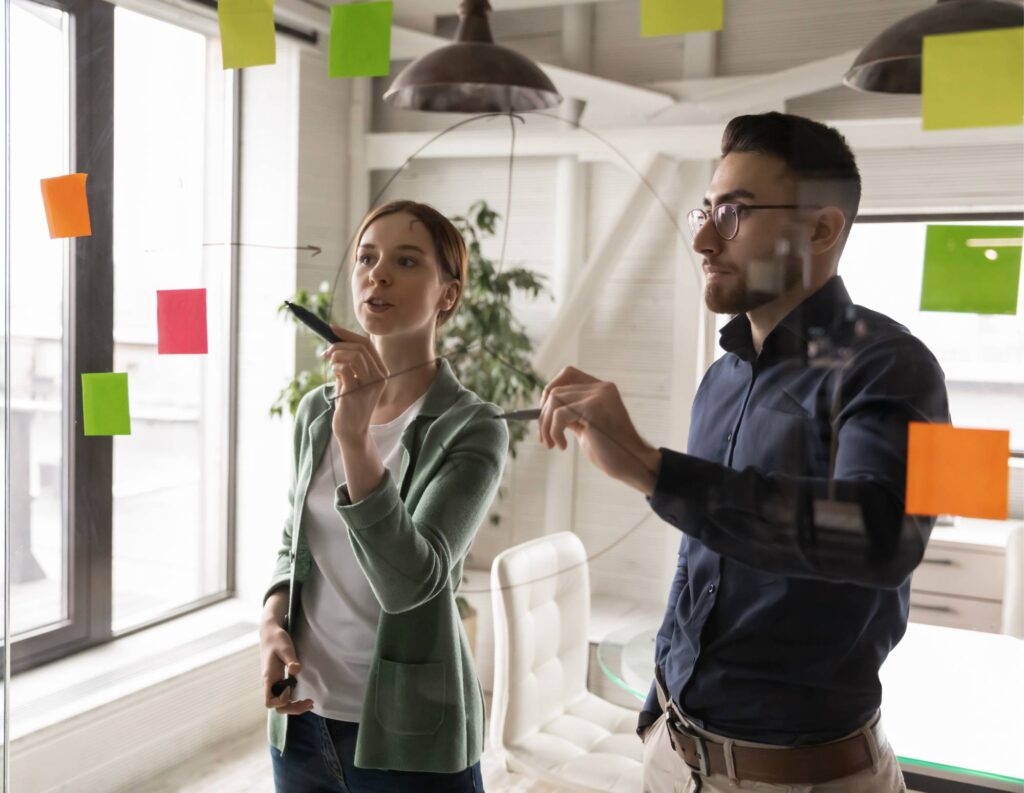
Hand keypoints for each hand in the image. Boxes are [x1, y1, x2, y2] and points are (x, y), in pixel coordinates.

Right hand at [260, 622, 312, 714]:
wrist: (269, 633)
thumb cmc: (277, 639)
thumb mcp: (285, 648)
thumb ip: (291, 659)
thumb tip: (296, 670)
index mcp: (269, 677)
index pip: (269, 701)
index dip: (281, 700)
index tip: (291, 688)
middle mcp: (270, 683)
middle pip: (277, 706)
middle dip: (292, 708)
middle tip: (310, 703)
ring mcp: (273, 682)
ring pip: (281, 703)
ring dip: (294, 706)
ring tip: (310, 703)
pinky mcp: (278, 679)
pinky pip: (284, 695)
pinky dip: (294, 699)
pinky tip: (304, 696)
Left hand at [321, 325, 388, 441]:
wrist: (351, 430)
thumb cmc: (350, 404)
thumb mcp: (353, 380)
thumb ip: (349, 363)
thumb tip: (335, 341)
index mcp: (382, 372)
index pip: (367, 344)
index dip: (348, 334)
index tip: (331, 329)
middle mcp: (380, 378)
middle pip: (360, 348)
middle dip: (339, 345)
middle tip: (325, 353)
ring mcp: (370, 386)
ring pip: (354, 356)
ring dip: (337, 355)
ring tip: (329, 364)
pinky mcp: (357, 394)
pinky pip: (344, 370)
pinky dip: (335, 368)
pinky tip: (333, 375)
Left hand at [538, 366, 661, 495]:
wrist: (633, 465)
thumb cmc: (610, 450)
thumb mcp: (586, 427)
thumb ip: (571, 413)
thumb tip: (541, 410)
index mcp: (601, 389)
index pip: (567, 374)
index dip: (549, 391)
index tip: (545, 416)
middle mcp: (601, 388)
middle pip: (556, 389)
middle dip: (543, 416)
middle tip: (544, 439)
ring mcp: (599, 396)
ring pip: (554, 400)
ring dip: (546, 426)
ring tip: (552, 444)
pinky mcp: (594, 408)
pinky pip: (559, 414)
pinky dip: (554, 432)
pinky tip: (563, 446)